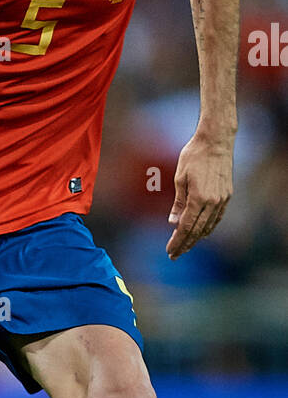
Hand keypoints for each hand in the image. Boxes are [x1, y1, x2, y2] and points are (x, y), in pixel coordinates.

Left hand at [166, 133, 232, 259]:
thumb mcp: (180, 178)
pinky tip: (202, 232)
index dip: (177, 241)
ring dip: (197, 238)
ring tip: (186, 246)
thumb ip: (178, 203)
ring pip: (209, 226)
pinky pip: (217, 218)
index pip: (186, 227)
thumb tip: (173, 222)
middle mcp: (212, 202)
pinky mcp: (227, 195)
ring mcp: (222, 200)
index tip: (170, 251)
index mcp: (198, 199)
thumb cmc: (194, 156)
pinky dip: (209, 227)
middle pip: (197, 231)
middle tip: (175, 255)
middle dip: (185, 244)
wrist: (216, 142)